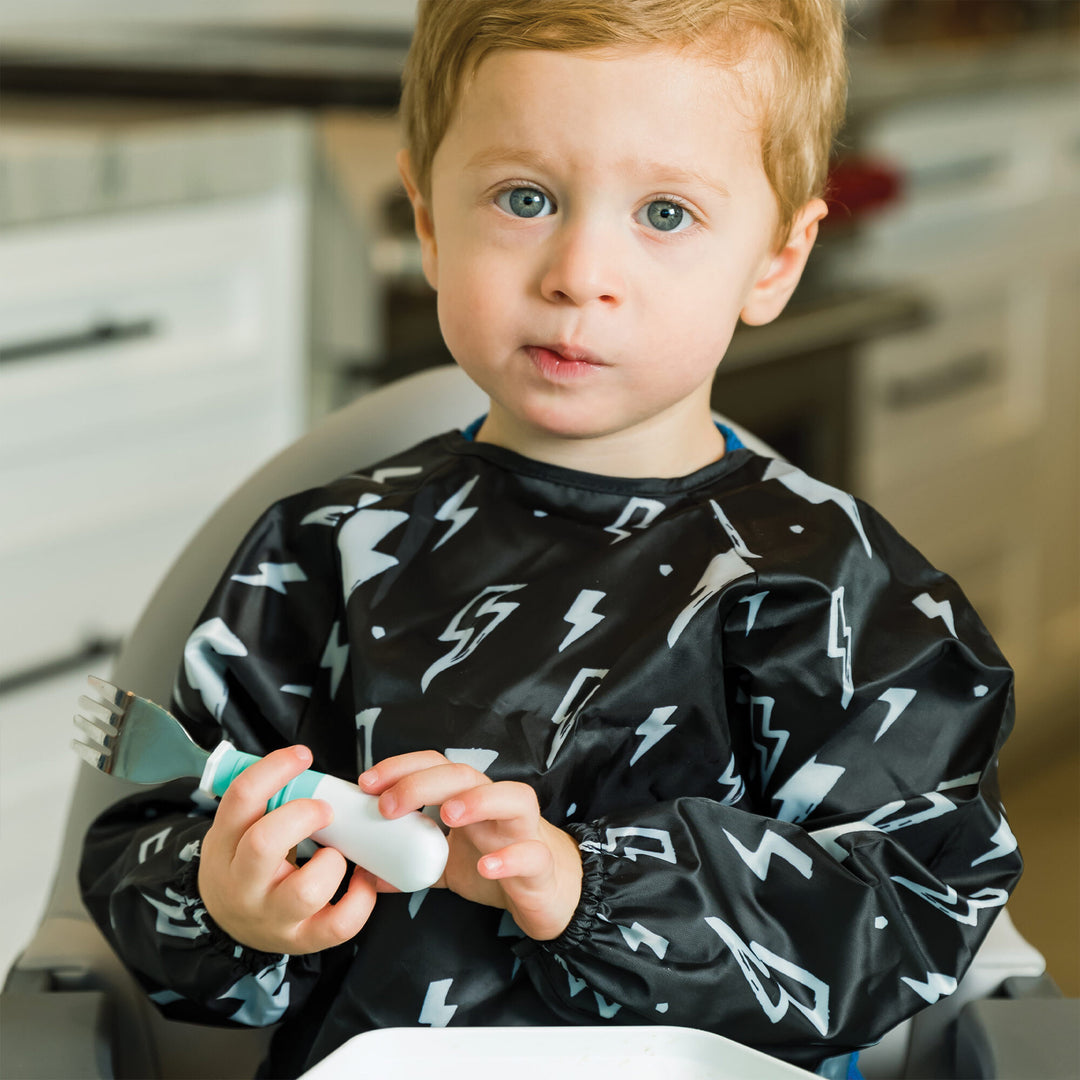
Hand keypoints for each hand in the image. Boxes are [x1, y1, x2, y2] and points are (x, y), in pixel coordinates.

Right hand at [199, 745, 378, 953]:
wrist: (229, 925)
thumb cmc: (247, 864)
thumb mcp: (237, 831)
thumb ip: (264, 802)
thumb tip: (305, 763)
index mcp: (224, 845)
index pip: (241, 797)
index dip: (275, 769)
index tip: (303, 755)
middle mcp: (242, 883)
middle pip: (264, 841)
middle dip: (303, 815)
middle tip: (326, 809)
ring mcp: (271, 916)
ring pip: (305, 890)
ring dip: (332, 862)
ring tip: (336, 853)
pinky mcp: (301, 940)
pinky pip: (338, 925)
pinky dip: (361, 899)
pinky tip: (362, 879)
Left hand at [358, 751, 582, 940]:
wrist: (549, 895)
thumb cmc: (497, 865)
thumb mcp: (446, 866)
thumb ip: (411, 864)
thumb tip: (367, 871)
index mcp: (470, 800)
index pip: (436, 767)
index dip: (401, 768)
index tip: (366, 784)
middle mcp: (496, 806)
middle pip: (465, 775)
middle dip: (423, 783)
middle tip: (388, 806)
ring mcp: (523, 831)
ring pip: (512, 797)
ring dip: (477, 800)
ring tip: (447, 814)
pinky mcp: (541, 864)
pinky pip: (531, 854)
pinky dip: (509, 857)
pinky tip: (485, 866)